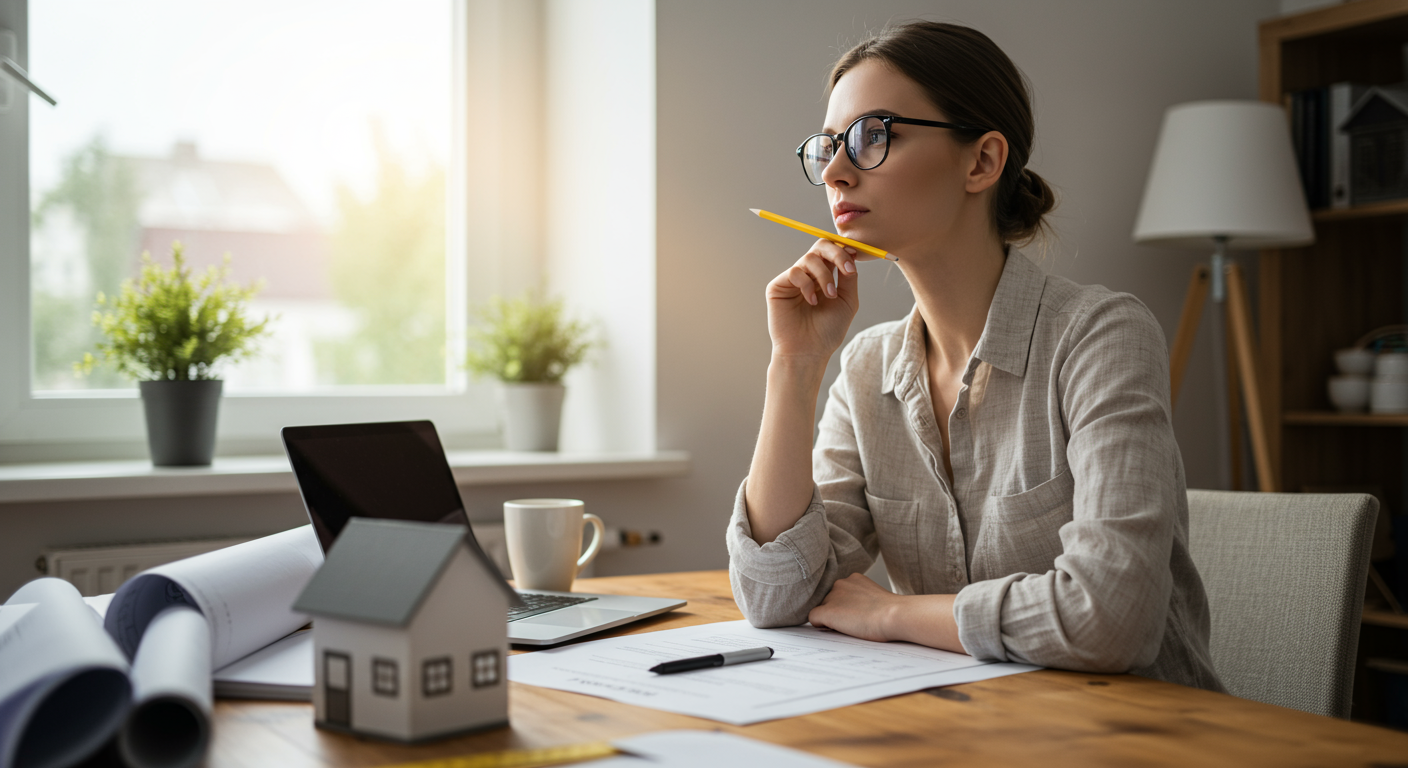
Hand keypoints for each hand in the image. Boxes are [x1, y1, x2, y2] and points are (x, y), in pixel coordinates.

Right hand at [765, 239, 869, 359]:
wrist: (808, 352)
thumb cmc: (827, 331)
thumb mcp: (847, 301)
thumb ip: (849, 277)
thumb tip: (851, 253)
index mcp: (825, 277)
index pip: (833, 252)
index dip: (844, 250)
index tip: (855, 258)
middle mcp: (808, 275)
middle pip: (820, 246)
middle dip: (836, 253)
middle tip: (847, 268)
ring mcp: (793, 280)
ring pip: (809, 258)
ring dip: (824, 275)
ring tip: (830, 295)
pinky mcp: (778, 286)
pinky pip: (795, 272)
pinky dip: (807, 285)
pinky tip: (811, 301)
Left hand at [807, 572, 901, 641]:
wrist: (894, 615)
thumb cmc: (892, 612)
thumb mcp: (875, 598)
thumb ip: (861, 599)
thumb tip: (852, 612)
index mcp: (854, 579)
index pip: (840, 593)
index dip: (845, 606)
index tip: (855, 615)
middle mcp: (840, 583)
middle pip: (829, 600)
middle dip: (837, 611)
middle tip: (853, 623)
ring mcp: (832, 597)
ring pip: (822, 609)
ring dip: (831, 618)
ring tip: (849, 627)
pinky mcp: (827, 611)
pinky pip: (813, 618)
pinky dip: (820, 625)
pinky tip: (833, 629)